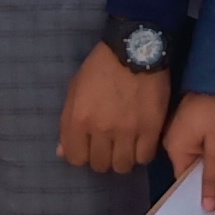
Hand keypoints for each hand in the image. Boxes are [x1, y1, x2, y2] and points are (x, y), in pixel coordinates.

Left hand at [59, 44, 169, 173]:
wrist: (135, 49)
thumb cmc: (101, 67)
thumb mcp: (75, 89)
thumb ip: (67, 122)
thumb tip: (62, 152)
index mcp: (79, 119)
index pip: (75, 158)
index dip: (81, 155)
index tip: (89, 146)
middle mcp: (101, 129)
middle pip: (100, 165)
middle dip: (102, 157)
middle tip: (108, 145)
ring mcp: (128, 131)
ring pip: (122, 166)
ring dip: (122, 158)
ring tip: (125, 146)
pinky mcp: (151, 128)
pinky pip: (145, 157)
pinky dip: (141, 153)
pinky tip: (140, 143)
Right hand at [164, 93, 214, 209]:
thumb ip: (213, 177)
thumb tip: (207, 208)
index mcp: (174, 148)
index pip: (183, 181)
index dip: (198, 193)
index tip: (214, 207)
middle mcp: (172, 141)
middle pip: (189, 170)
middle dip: (206, 179)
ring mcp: (181, 131)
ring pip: (196, 158)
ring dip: (211, 164)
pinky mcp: (191, 123)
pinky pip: (199, 145)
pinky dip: (211, 152)